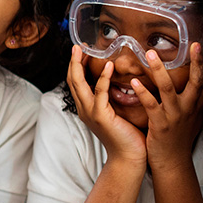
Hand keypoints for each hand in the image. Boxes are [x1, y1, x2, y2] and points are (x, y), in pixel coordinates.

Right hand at [67, 46, 145, 162]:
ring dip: (80, 65)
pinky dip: (103, 77)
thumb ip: (114, 98)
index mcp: (87, 108)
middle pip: (72, 80)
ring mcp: (90, 112)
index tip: (80, 51)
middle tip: (77, 45)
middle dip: (73, 61)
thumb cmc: (128, 136)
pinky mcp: (101, 116)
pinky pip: (100, 92)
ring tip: (85, 50)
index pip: (76, 82)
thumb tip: (122, 81)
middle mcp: (84, 109)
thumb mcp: (117, 113)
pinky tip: (109, 66)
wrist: (130, 157)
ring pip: (79, 84)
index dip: (76, 66)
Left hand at [134, 43, 202, 171]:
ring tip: (150, 53)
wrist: (171, 162)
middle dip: (198, 62)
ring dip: (159, 70)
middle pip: (197, 82)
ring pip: (168, 89)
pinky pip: (151, 105)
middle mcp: (189, 109)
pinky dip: (143, 93)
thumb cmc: (180, 139)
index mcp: (197, 106)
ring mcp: (175, 116)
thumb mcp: (196, 121)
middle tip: (195, 45)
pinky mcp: (160, 124)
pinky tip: (135, 82)